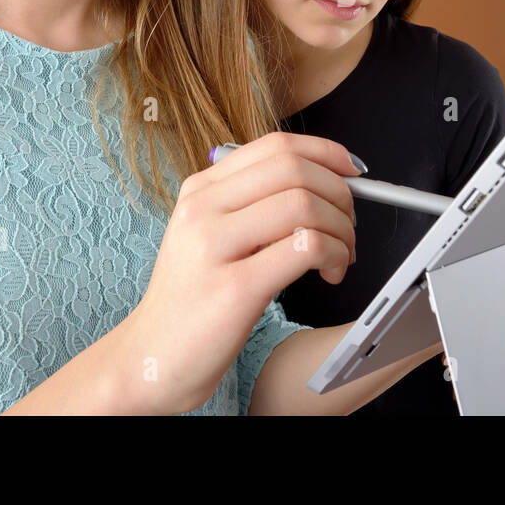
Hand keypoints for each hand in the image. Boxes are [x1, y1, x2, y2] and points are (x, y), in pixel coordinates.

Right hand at [123, 131, 359, 412]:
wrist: (152, 358)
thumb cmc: (193, 300)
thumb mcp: (210, 236)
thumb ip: (253, 205)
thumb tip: (323, 182)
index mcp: (200, 190)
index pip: (274, 146)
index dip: (325, 152)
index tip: (352, 171)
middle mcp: (202, 208)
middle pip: (293, 169)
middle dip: (340, 193)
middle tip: (349, 224)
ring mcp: (214, 246)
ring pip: (304, 204)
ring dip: (341, 229)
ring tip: (342, 256)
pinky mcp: (235, 288)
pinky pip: (305, 247)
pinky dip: (334, 253)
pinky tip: (332, 272)